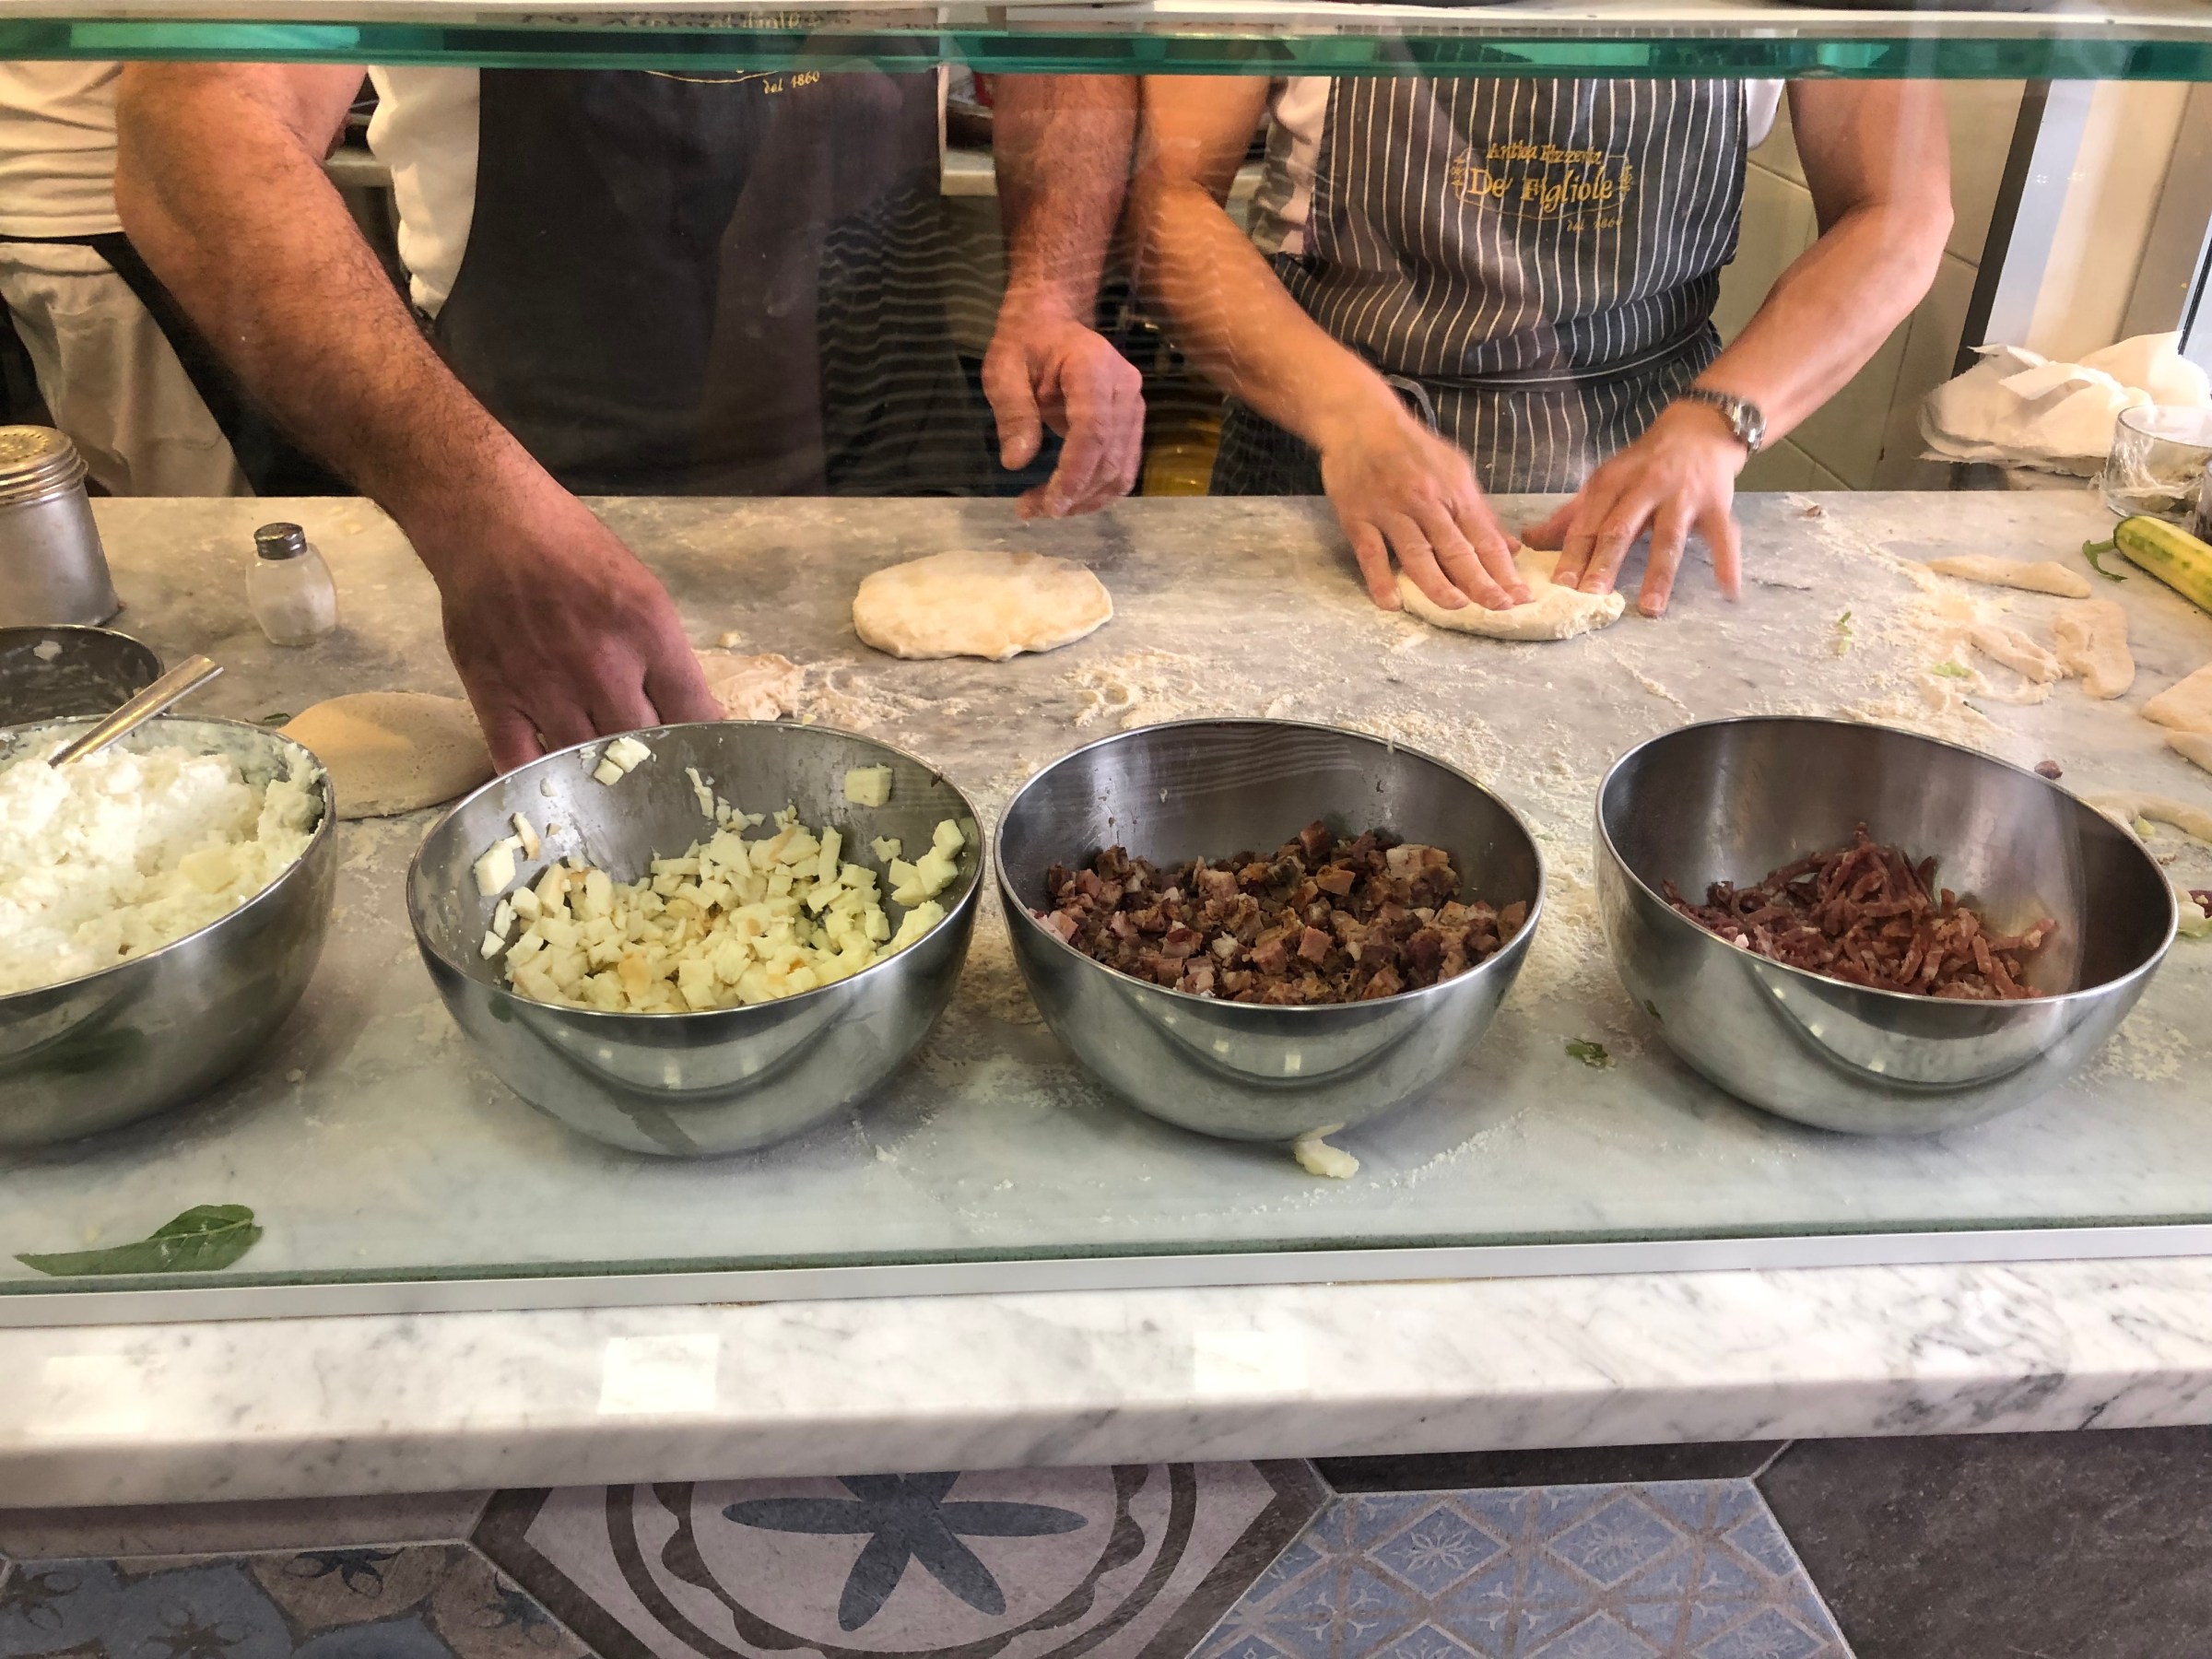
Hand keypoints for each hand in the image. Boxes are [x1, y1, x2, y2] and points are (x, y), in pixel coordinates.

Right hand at [411, 490, 721, 770]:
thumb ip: (668, 656)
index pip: (693, 713)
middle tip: (656, 777)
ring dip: (602, 779)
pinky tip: (556, 789)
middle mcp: (601, 665)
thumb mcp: (644, 593)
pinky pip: (521, 762)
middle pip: (642, 746)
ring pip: (585, 761)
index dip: (702, 744)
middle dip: (655, 765)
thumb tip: (697, 713)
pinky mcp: (495, 697)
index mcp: (648, 632)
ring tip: (611, 789)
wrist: (493, 525)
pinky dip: (541, 781)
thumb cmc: (575, 552)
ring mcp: (544, 685)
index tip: (702, 756)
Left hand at [982, 301, 1144, 518]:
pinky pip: (1122, 469)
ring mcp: (1134, 407)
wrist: (1053, 322)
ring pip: (1121, 472)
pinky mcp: (1133, 425)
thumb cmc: (1025, 342)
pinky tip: (1064, 498)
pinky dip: (1096, 492)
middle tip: (1029, 510)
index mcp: (1093, 367)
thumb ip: (1013, 412)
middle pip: (1110, 458)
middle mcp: (1125, 388)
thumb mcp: (1003, 369)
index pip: (1093, 430)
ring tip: (1042, 508)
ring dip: (1085, 500)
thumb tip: (1017, 463)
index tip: (1049, 504)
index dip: (1074, 473)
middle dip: (1074, 494)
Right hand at [1316, 396, 1529, 611]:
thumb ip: (1481, 512)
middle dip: (1481, 582)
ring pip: (1417, 554)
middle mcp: (1425, 502)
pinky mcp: (1358, 518)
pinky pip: (1371, 553)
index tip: (1520, 597)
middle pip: (1456, 550)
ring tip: (1457, 607)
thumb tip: (1510, 548)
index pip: (1484, 538)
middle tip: (1500, 608)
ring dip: (1438, 584)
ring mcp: (1390, 511)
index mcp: (1454, 491)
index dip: (1503, 570)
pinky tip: (1392, 603)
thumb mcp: (1456, 470)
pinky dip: (1380, 579)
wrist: (1361, 422)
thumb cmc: (1412, 449)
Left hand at [1523, 401, 1746, 616]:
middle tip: (1592, 596)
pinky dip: (1727, 563)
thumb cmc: (1644, 464)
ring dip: (1659, 575)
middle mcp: (1645, 487)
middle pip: (1621, 529)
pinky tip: (1729, 591)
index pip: (1586, 524)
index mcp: (1611, 483)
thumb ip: (1571, 516)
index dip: (1572, 555)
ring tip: (1650, 609)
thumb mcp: (1605, 483)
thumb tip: (1529, 541)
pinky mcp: (1717, 503)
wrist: (1699, 428)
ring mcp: (1682, 496)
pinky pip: (1722, 536)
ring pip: (1668, 538)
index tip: (1560, 586)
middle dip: (1605, 563)